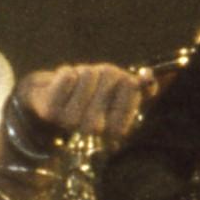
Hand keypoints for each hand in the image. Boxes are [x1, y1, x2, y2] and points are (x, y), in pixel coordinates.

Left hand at [17, 63, 148, 143]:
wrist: (51, 97)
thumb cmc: (90, 92)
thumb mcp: (118, 88)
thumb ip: (140, 86)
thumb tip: (148, 77)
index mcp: (115, 127)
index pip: (132, 90)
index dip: (127, 83)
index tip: (120, 83)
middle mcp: (94, 128)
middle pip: (111, 77)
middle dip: (104, 71)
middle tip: (96, 78)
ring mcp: (71, 121)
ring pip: (88, 76)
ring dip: (84, 71)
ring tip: (80, 79)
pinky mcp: (51, 110)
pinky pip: (67, 78)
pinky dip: (67, 73)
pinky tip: (65, 81)